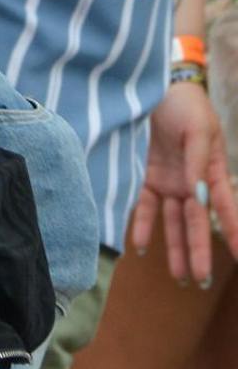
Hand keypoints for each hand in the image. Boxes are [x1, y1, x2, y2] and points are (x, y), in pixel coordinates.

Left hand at [129, 80, 237, 284]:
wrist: (155, 88)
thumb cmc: (186, 106)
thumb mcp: (197, 131)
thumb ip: (198, 163)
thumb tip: (198, 195)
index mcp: (213, 171)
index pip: (225, 207)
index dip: (234, 231)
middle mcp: (193, 183)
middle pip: (197, 222)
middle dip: (200, 251)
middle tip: (201, 280)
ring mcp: (171, 182)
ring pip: (174, 222)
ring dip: (176, 249)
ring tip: (179, 277)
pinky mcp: (149, 177)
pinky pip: (145, 205)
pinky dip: (142, 225)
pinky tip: (139, 247)